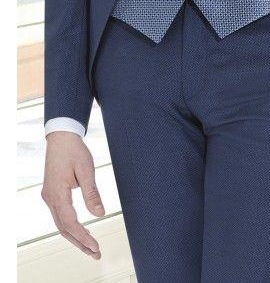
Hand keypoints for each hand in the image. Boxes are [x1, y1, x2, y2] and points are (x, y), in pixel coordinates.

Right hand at [41, 132, 104, 257]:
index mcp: (57, 193)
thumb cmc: (74, 150)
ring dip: (75, 237)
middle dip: (80, 242)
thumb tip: (100, 215)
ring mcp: (49, 196)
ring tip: (90, 247)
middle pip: (64, 228)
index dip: (83, 236)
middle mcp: (50, 197)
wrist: (61, 136)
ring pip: (61, 223)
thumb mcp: (86, 170)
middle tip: (95, 253)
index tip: (95, 246)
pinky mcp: (52, 194)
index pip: (70, 222)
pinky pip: (60, 215)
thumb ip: (92, 193)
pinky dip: (70, 226)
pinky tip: (81, 232)